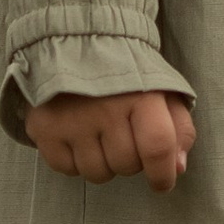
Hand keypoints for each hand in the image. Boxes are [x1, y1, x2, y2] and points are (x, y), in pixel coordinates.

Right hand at [25, 89, 197, 191]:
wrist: (75, 42)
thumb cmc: (127, 73)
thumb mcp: (164, 90)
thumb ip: (179, 128)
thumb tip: (177, 167)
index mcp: (141, 94)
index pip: (157, 147)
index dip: (163, 173)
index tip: (162, 182)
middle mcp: (105, 107)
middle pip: (126, 165)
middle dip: (131, 160)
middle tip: (124, 135)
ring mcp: (72, 119)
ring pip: (97, 173)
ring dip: (103, 162)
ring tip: (100, 134)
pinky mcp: (44, 127)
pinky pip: (66, 169)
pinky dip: (74, 160)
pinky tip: (78, 135)